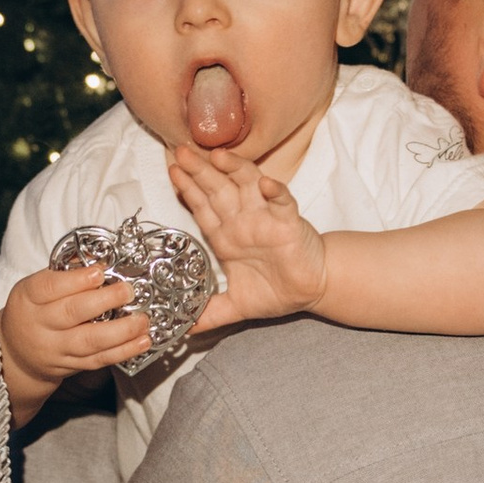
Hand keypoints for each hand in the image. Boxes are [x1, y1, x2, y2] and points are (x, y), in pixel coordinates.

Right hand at [0, 261, 151, 418]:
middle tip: (128, 291)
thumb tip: (101, 259)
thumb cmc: (32, 311)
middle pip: (72, 313)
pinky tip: (142, 341)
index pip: (49, 287)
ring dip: (121, 331)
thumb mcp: (35, 287)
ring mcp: (56, 348)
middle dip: (105, 301)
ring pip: (89, 341)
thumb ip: (64, 274)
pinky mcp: (71, 366)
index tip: (100, 272)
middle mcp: (40, 325)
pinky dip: (124, 351)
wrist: (17, 354)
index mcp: (28, 298)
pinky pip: (99, 360)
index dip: (76, 280)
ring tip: (142, 319)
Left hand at [166, 147, 330, 332]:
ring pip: (248, 186)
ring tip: (217, 156)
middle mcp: (243, 221)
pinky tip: (265, 184)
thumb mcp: (235, 306)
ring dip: (234, 170)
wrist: (311, 290)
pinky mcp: (289, 222)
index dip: (187, 190)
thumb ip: (210, 315)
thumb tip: (184, 330)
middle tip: (181, 151)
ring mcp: (266, 218)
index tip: (172, 171)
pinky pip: (282, 202)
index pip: (202, 207)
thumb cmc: (276, 290)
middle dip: (200, 171)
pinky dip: (275, 192)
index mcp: (226, 236)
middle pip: (218, 189)